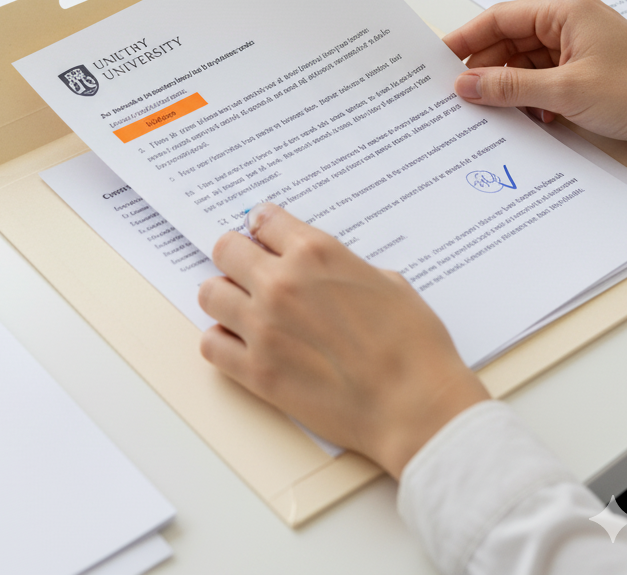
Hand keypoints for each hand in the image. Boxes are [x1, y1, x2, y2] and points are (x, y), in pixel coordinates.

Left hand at [198, 203, 487, 479]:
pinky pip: (211, 345)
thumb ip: (341, 266)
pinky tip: (241, 344)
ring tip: (244, 308)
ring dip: (225, 297)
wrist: (416, 407)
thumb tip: (320, 269)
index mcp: (316, 253)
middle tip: (249, 271)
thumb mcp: (386, 281)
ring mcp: (263, 327)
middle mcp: (281, 283)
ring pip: (210, 294)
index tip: (263, 236)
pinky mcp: (256, 371)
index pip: (263, 219)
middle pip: (225, 249)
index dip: (263, 227)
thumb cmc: (413, 345)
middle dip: (236, 256)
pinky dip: (221, 341)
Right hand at [444, 0, 626, 154]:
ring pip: (522, 64)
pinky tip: (532, 116)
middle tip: (460, 95)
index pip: (498, 19)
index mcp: (564, 11)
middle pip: (506, 42)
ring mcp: (576, 49)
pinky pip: (540, 80)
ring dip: (509, 88)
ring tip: (494, 110)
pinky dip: (530, 98)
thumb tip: (467, 85)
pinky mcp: (583, 73)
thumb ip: (510, 86)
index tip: (438, 60)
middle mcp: (568, 24)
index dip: (465, 39)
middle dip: (485, 70)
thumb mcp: (566, 91)